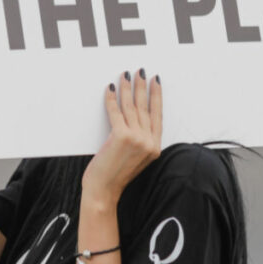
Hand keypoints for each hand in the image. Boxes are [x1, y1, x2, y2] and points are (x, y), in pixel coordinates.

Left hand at [82, 69, 162, 203]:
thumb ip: (140, 142)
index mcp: (155, 147)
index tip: (156, 82)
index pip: (158, 115)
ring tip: (125, 75)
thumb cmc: (115, 177)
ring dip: (128, 88)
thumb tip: (133, 119)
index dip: (157, 96)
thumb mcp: (136, 159)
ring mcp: (136, 139)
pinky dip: (112, 99)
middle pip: (145, 107)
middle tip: (140, 72)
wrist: (104, 192)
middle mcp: (148, 142)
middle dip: (142, 87)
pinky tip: (111, 89)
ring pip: (131, 106)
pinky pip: (116, 111)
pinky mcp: (121, 136)